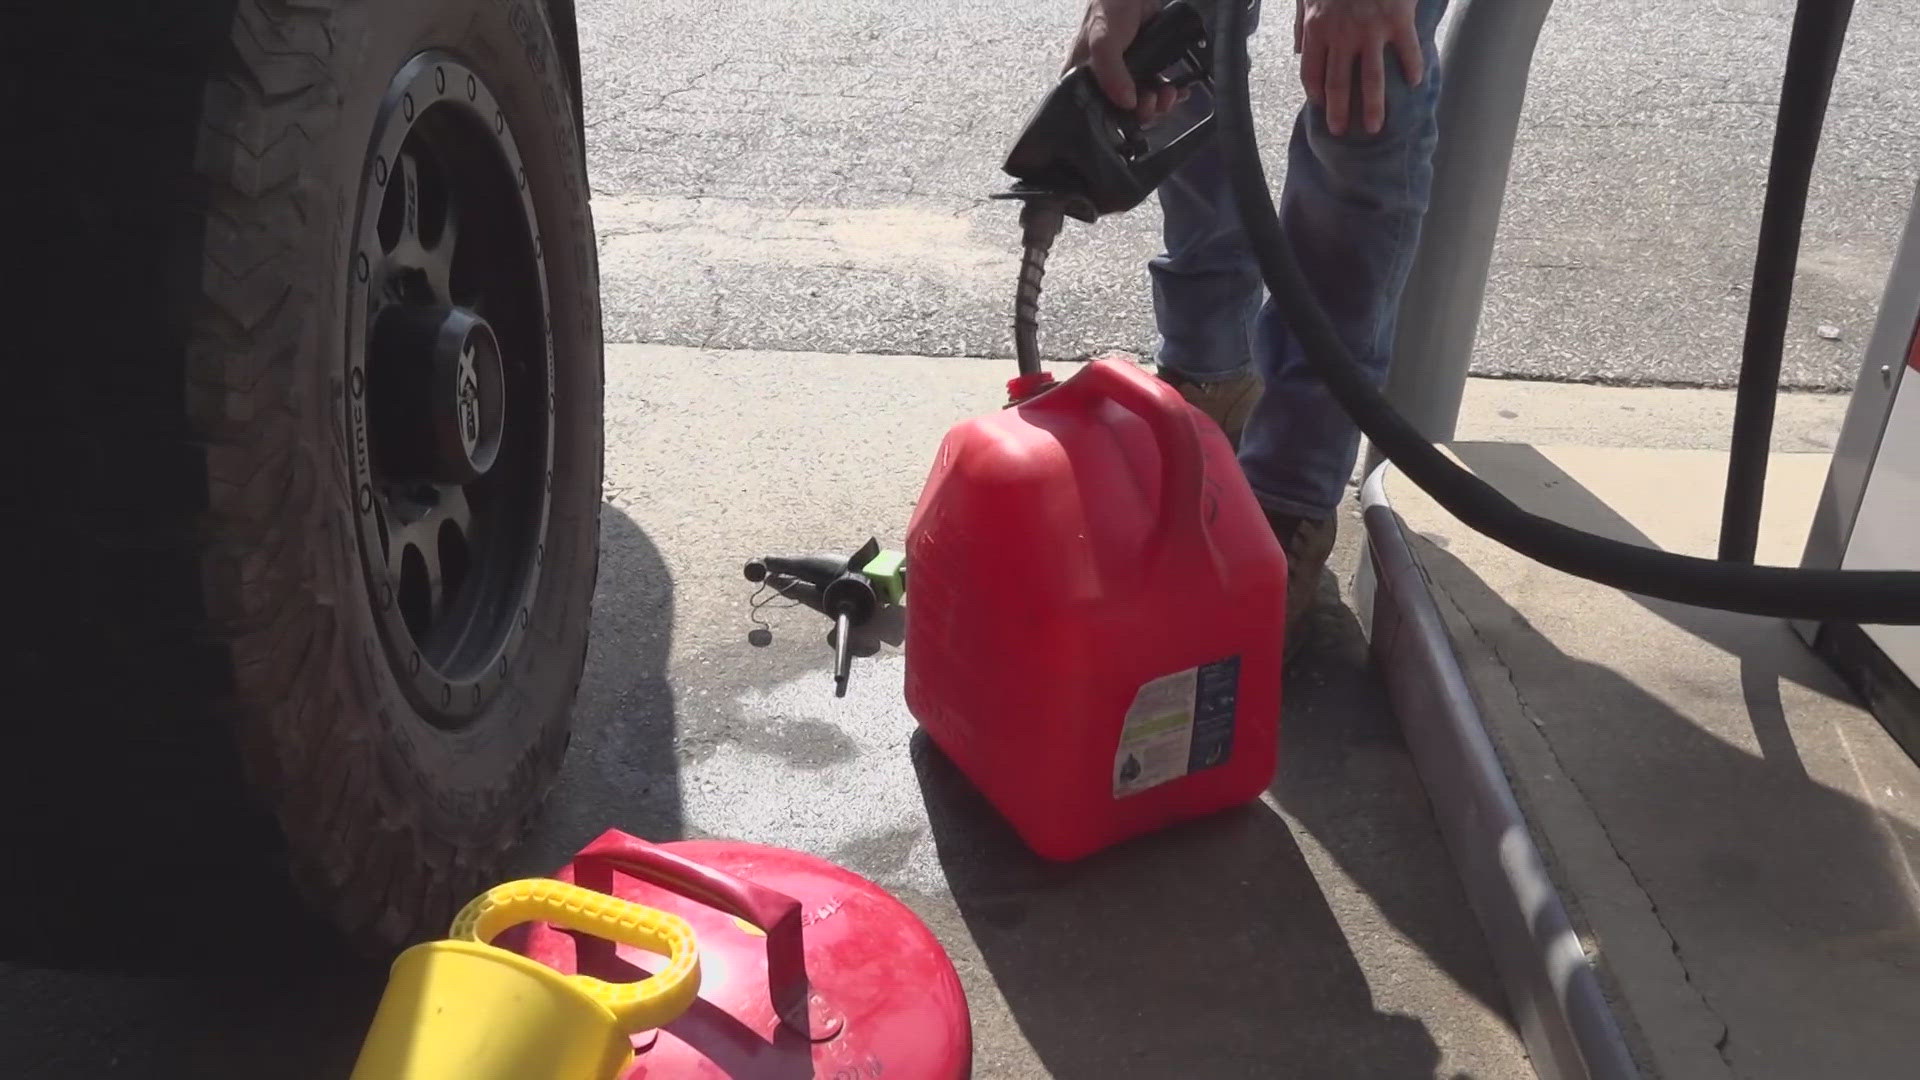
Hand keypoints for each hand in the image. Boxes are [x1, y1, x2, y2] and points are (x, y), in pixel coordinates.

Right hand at [1064, 0, 1183, 126]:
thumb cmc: (1108, 10)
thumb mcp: (1102, 42)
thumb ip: (1111, 73)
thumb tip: (1128, 103)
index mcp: (1082, 77)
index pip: (1094, 110)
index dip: (1113, 119)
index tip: (1131, 113)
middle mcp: (1103, 81)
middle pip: (1122, 111)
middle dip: (1142, 112)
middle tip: (1151, 101)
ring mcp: (1126, 75)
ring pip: (1143, 102)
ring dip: (1159, 104)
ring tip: (1168, 94)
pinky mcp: (1147, 67)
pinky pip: (1158, 89)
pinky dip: (1170, 94)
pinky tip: (1177, 90)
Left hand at [1297, 0, 1423, 136]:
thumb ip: (1301, 22)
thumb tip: (1297, 50)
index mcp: (1316, 29)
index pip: (1311, 72)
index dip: (1316, 94)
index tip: (1321, 108)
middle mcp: (1341, 36)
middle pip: (1338, 84)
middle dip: (1339, 112)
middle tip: (1341, 132)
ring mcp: (1371, 31)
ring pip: (1371, 79)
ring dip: (1373, 107)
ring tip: (1376, 127)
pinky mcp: (1398, 22)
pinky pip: (1407, 53)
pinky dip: (1412, 69)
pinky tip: (1414, 84)